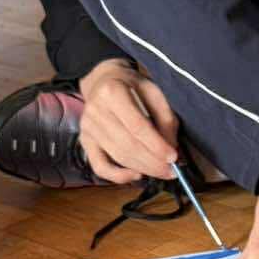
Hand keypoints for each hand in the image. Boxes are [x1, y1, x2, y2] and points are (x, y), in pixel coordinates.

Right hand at [78, 62, 178, 181]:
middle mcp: (95, 111)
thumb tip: (171, 147)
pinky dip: (118, 176)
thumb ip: (165, 117)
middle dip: (153, 162)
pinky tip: (136, 175)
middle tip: (172, 171)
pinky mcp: (85, 141)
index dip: (156, 145)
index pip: (137, 126)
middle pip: (127, 145)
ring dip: (143, 168)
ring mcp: (88, 128)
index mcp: (112, 92)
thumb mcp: (153, 91)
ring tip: (162, 172)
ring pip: (118, 157)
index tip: (173, 157)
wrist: (102, 81)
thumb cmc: (131, 86)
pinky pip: (100, 166)